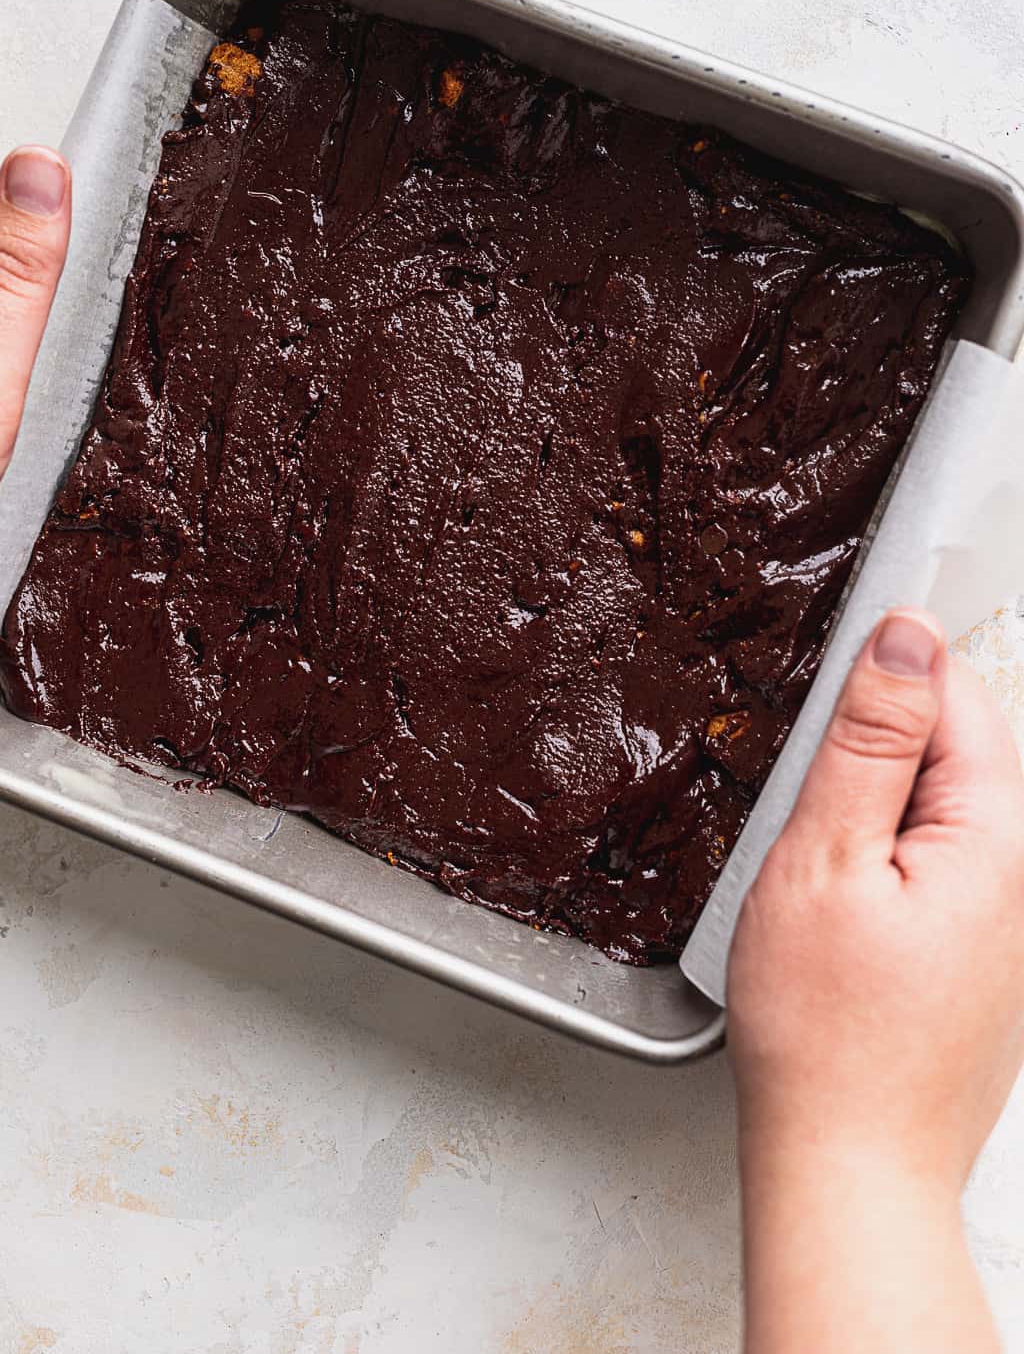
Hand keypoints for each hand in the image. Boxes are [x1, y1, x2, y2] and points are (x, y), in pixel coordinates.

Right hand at [729, 609, 1023, 1351]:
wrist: (850, 1170)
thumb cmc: (825, 1034)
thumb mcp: (824, 856)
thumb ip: (871, 738)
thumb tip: (906, 636)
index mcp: (997, 837)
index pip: (956, 694)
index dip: (879, 679)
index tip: (819, 717)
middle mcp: (1023, 877)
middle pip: (953, 750)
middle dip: (873, 751)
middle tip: (804, 815)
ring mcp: (1009, 924)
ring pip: (938, 810)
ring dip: (873, 811)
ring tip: (816, 875)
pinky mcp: (984, 959)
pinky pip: (935, 867)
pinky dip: (882, 865)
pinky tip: (839, 916)